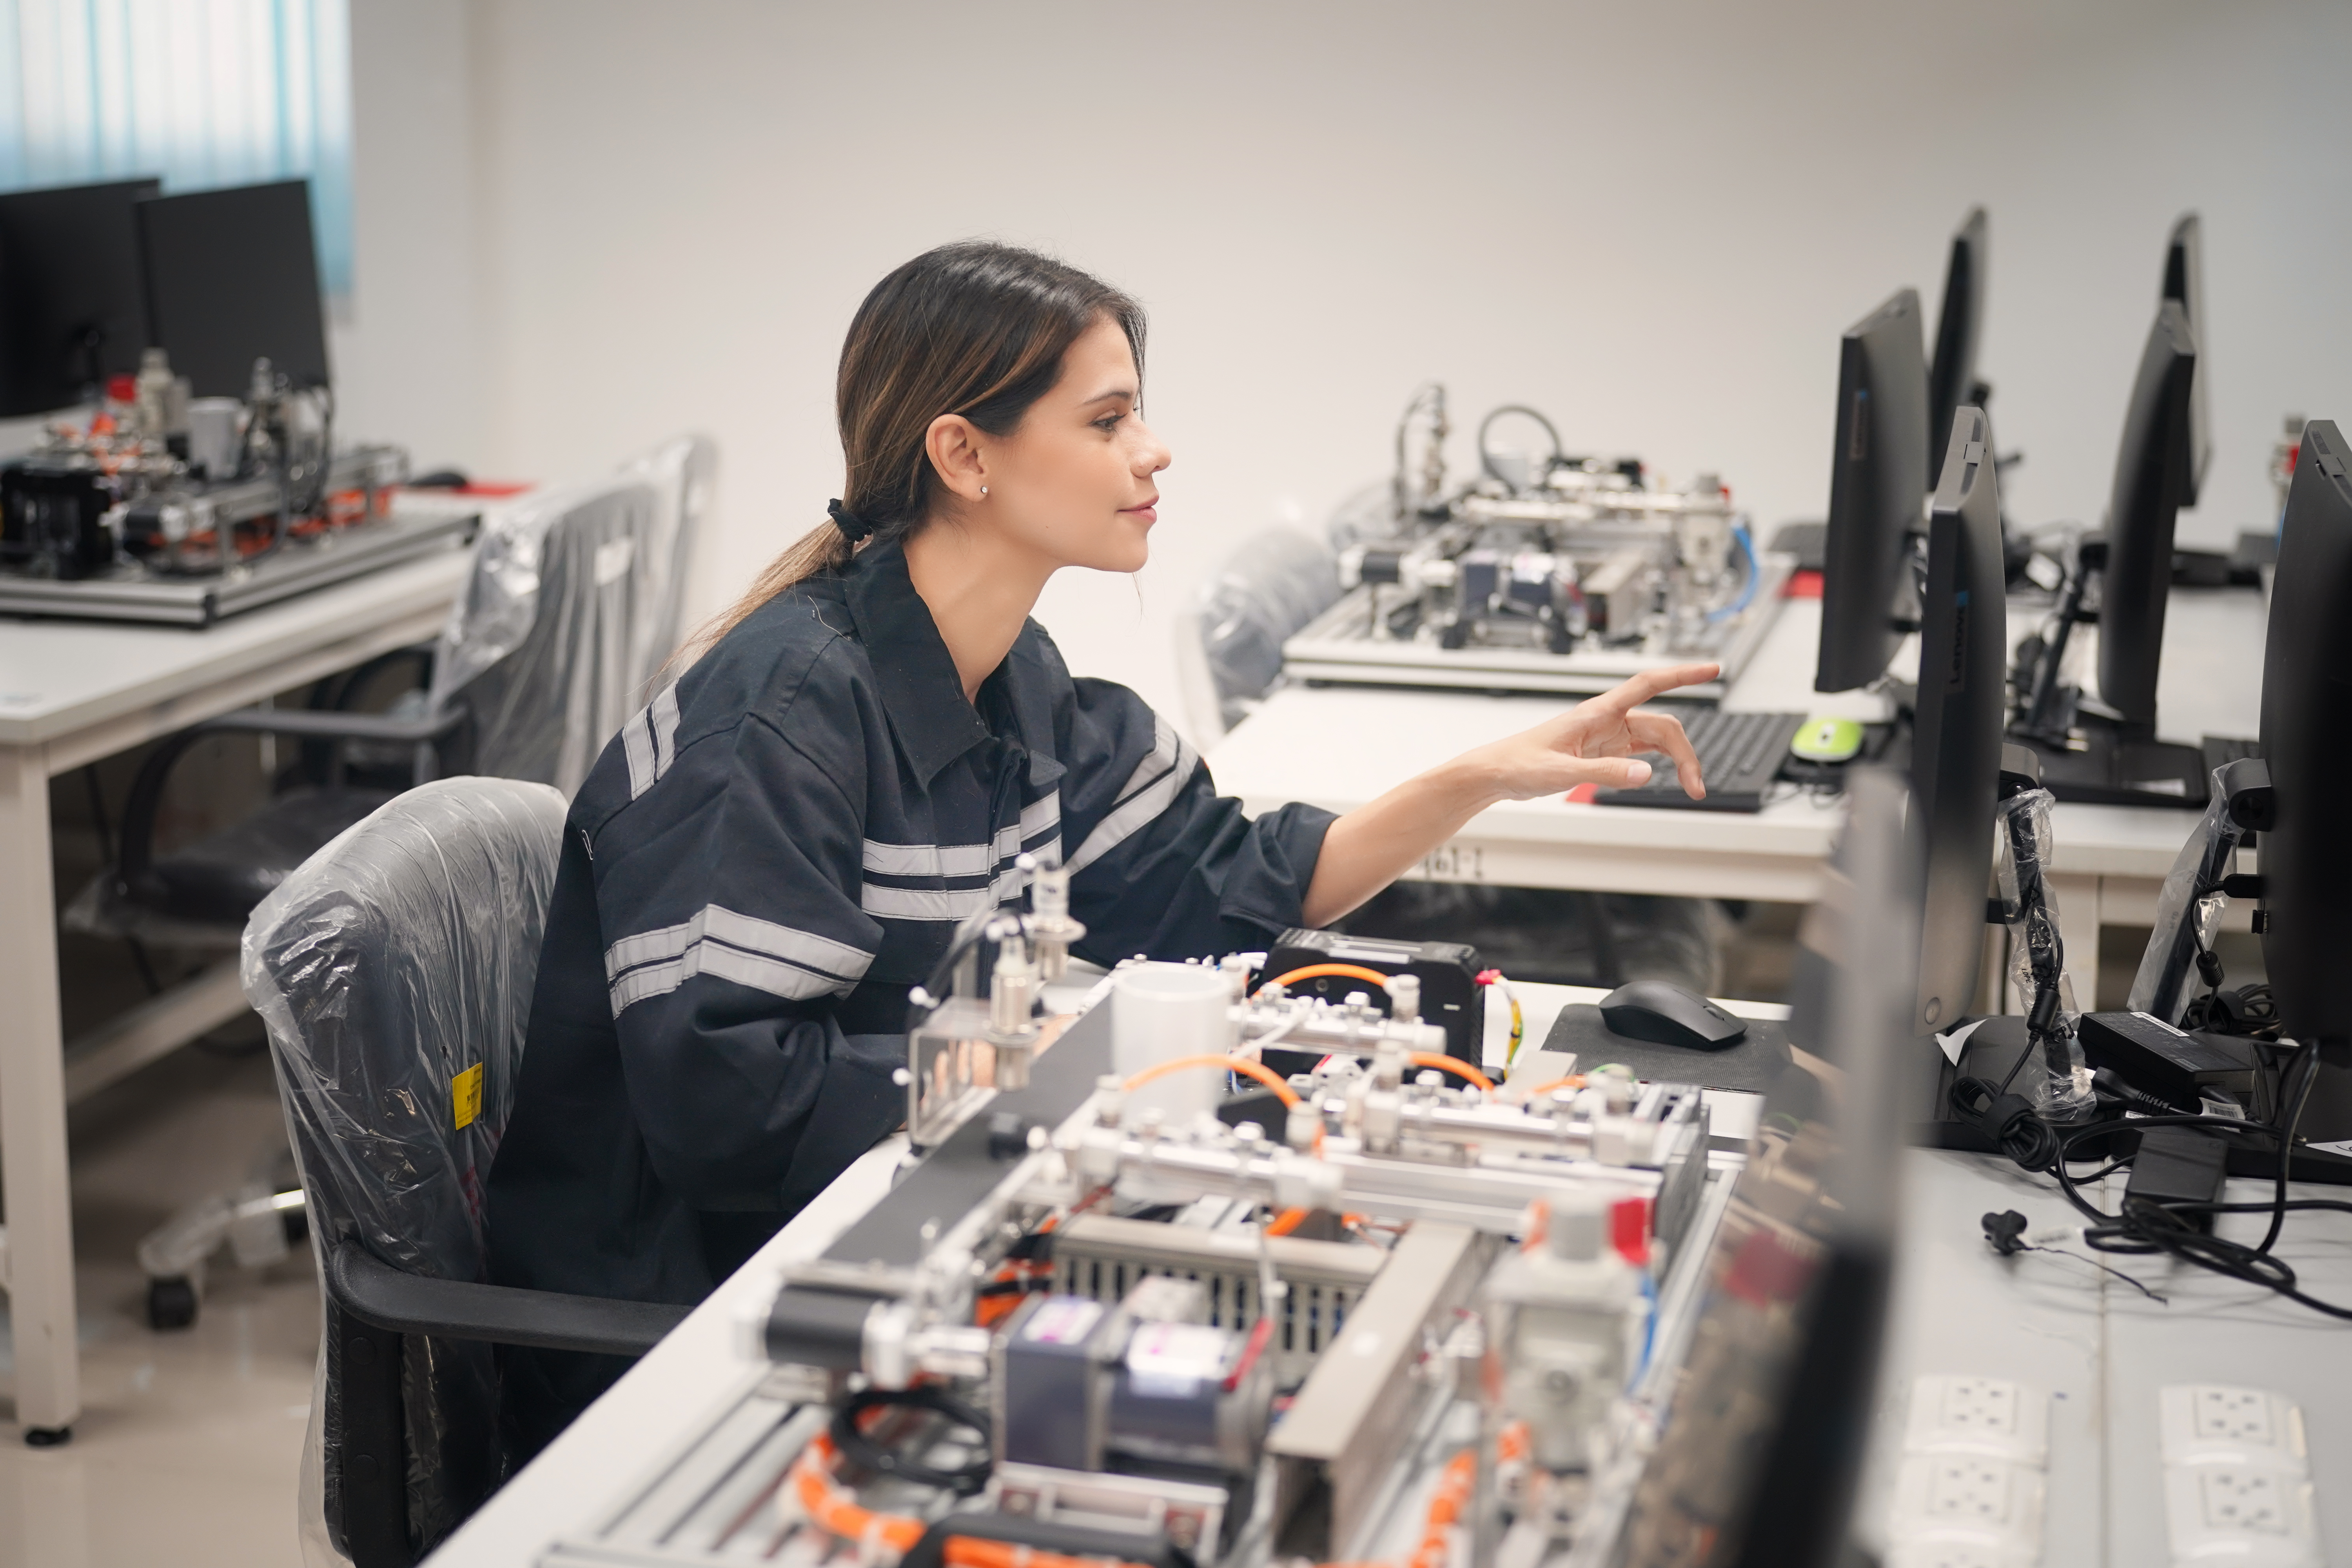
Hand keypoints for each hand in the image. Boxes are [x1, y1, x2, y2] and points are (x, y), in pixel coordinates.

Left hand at [1462, 663, 1720, 801]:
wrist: (1497, 774)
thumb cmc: (1519, 764)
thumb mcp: (1560, 773)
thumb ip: (1603, 773)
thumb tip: (1644, 775)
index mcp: (1597, 712)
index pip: (1648, 684)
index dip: (1682, 675)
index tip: (1711, 669)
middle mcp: (1607, 720)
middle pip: (1663, 725)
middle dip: (1686, 752)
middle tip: (1696, 787)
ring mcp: (1607, 736)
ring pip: (1657, 740)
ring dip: (1678, 761)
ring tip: (1691, 789)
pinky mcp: (1603, 753)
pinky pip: (1642, 752)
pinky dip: (1660, 765)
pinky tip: (1666, 780)